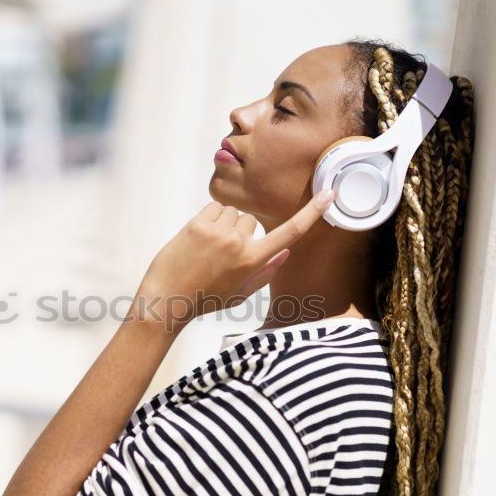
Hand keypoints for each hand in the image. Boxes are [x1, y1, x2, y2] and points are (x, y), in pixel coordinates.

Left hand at [128, 190, 334, 332]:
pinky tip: (198, 239)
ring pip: (232, 214)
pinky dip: (209, 219)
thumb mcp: (240, 294)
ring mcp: (218, 233)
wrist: (166, 300)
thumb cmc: (204, 300)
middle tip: (221, 254)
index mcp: (254, 262)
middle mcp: (239, 244)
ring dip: (223, 224)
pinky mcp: (198, 225)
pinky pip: (214, 208)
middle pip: (251, 221)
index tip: (329, 194)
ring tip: (207, 248)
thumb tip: (285, 253)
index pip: (290, 233)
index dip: (312, 214)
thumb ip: (265, 272)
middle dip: (240, 232)